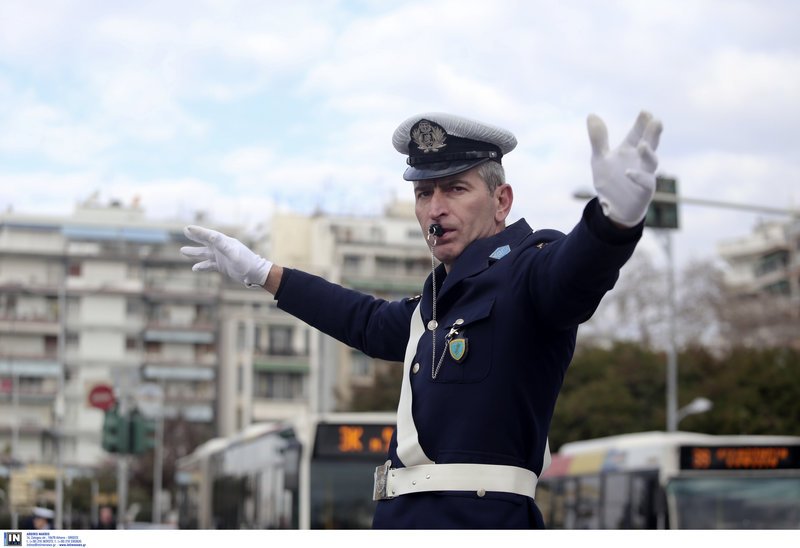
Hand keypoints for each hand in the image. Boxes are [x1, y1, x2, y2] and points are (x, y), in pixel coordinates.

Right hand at [181, 225, 272, 287]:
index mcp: (225, 242)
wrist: (256, 274)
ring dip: (194, 252)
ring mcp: (222, 257)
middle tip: (185, 231)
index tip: (187, 228)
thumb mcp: (233, 254)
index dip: (198, 231)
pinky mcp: (222, 266)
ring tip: (182, 250)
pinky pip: (209, 265)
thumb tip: (211, 236)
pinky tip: (194, 268)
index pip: (209, 235)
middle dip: (196, 236)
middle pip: (206, 241)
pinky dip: (202, 266)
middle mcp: (222, 248)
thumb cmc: (246, 263)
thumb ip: (222, 245)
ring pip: (205, 253)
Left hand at [587, 111, 662, 226]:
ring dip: (648, 153)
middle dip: (653, 133)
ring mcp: (645, 174)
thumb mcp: (600, 158)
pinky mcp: (645, 190)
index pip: (637, 133)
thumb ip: (598, 139)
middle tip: (657, 121)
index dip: (641, 123)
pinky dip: (638, 177)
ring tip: (643, 145)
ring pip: (651, 162)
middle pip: (650, 143)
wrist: (614, 208)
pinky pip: (645, 183)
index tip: (645, 112)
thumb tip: (591, 114)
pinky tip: (628, 173)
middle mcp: (640, 160)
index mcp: (629, 150)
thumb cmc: (609, 180)